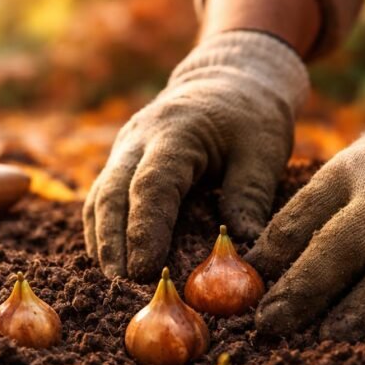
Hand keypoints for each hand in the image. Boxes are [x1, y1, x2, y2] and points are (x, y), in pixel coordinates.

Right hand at [83, 30, 307, 278]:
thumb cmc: (251, 116)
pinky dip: (102, 230)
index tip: (145, 270)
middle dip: (113, 242)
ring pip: (100, 196)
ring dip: (102, 240)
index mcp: (176, 133)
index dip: (145, 230)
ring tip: (112, 281)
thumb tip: (243, 246)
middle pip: (112, 193)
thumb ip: (251, 195)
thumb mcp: (264, 150)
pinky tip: (109, 261)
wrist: (229, 79)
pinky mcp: (122, 161)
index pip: (151, 186)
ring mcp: (125, 149)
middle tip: (121, 285)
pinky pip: (103, 197)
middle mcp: (139, 139)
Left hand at [246, 72, 364, 339]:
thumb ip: (303, 220)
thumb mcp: (343, 176)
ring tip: (330, 338)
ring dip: (364, 305)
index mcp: (350, 172)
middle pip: (347, 242)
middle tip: (274, 324)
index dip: (273, 252)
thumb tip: (250, 272)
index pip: (304, 212)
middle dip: (307, 286)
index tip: (247, 289)